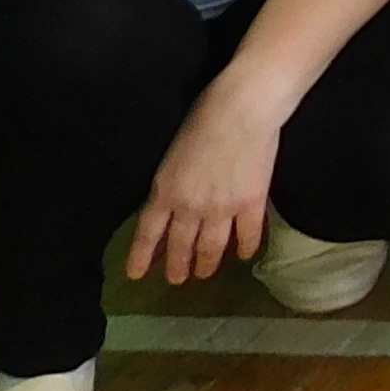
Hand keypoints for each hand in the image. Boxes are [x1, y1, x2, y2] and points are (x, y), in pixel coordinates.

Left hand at [123, 79, 285, 283]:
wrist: (242, 110)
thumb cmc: (203, 117)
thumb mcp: (173, 154)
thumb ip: (171, 183)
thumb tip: (172, 201)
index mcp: (165, 192)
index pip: (149, 233)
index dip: (141, 256)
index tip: (137, 275)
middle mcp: (190, 208)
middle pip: (181, 246)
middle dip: (178, 266)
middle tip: (177, 279)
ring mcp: (222, 209)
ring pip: (212, 247)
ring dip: (207, 264)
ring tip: (205, 273)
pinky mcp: (252, 204)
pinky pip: (248, 234)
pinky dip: (246, 247)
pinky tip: (244, 254)